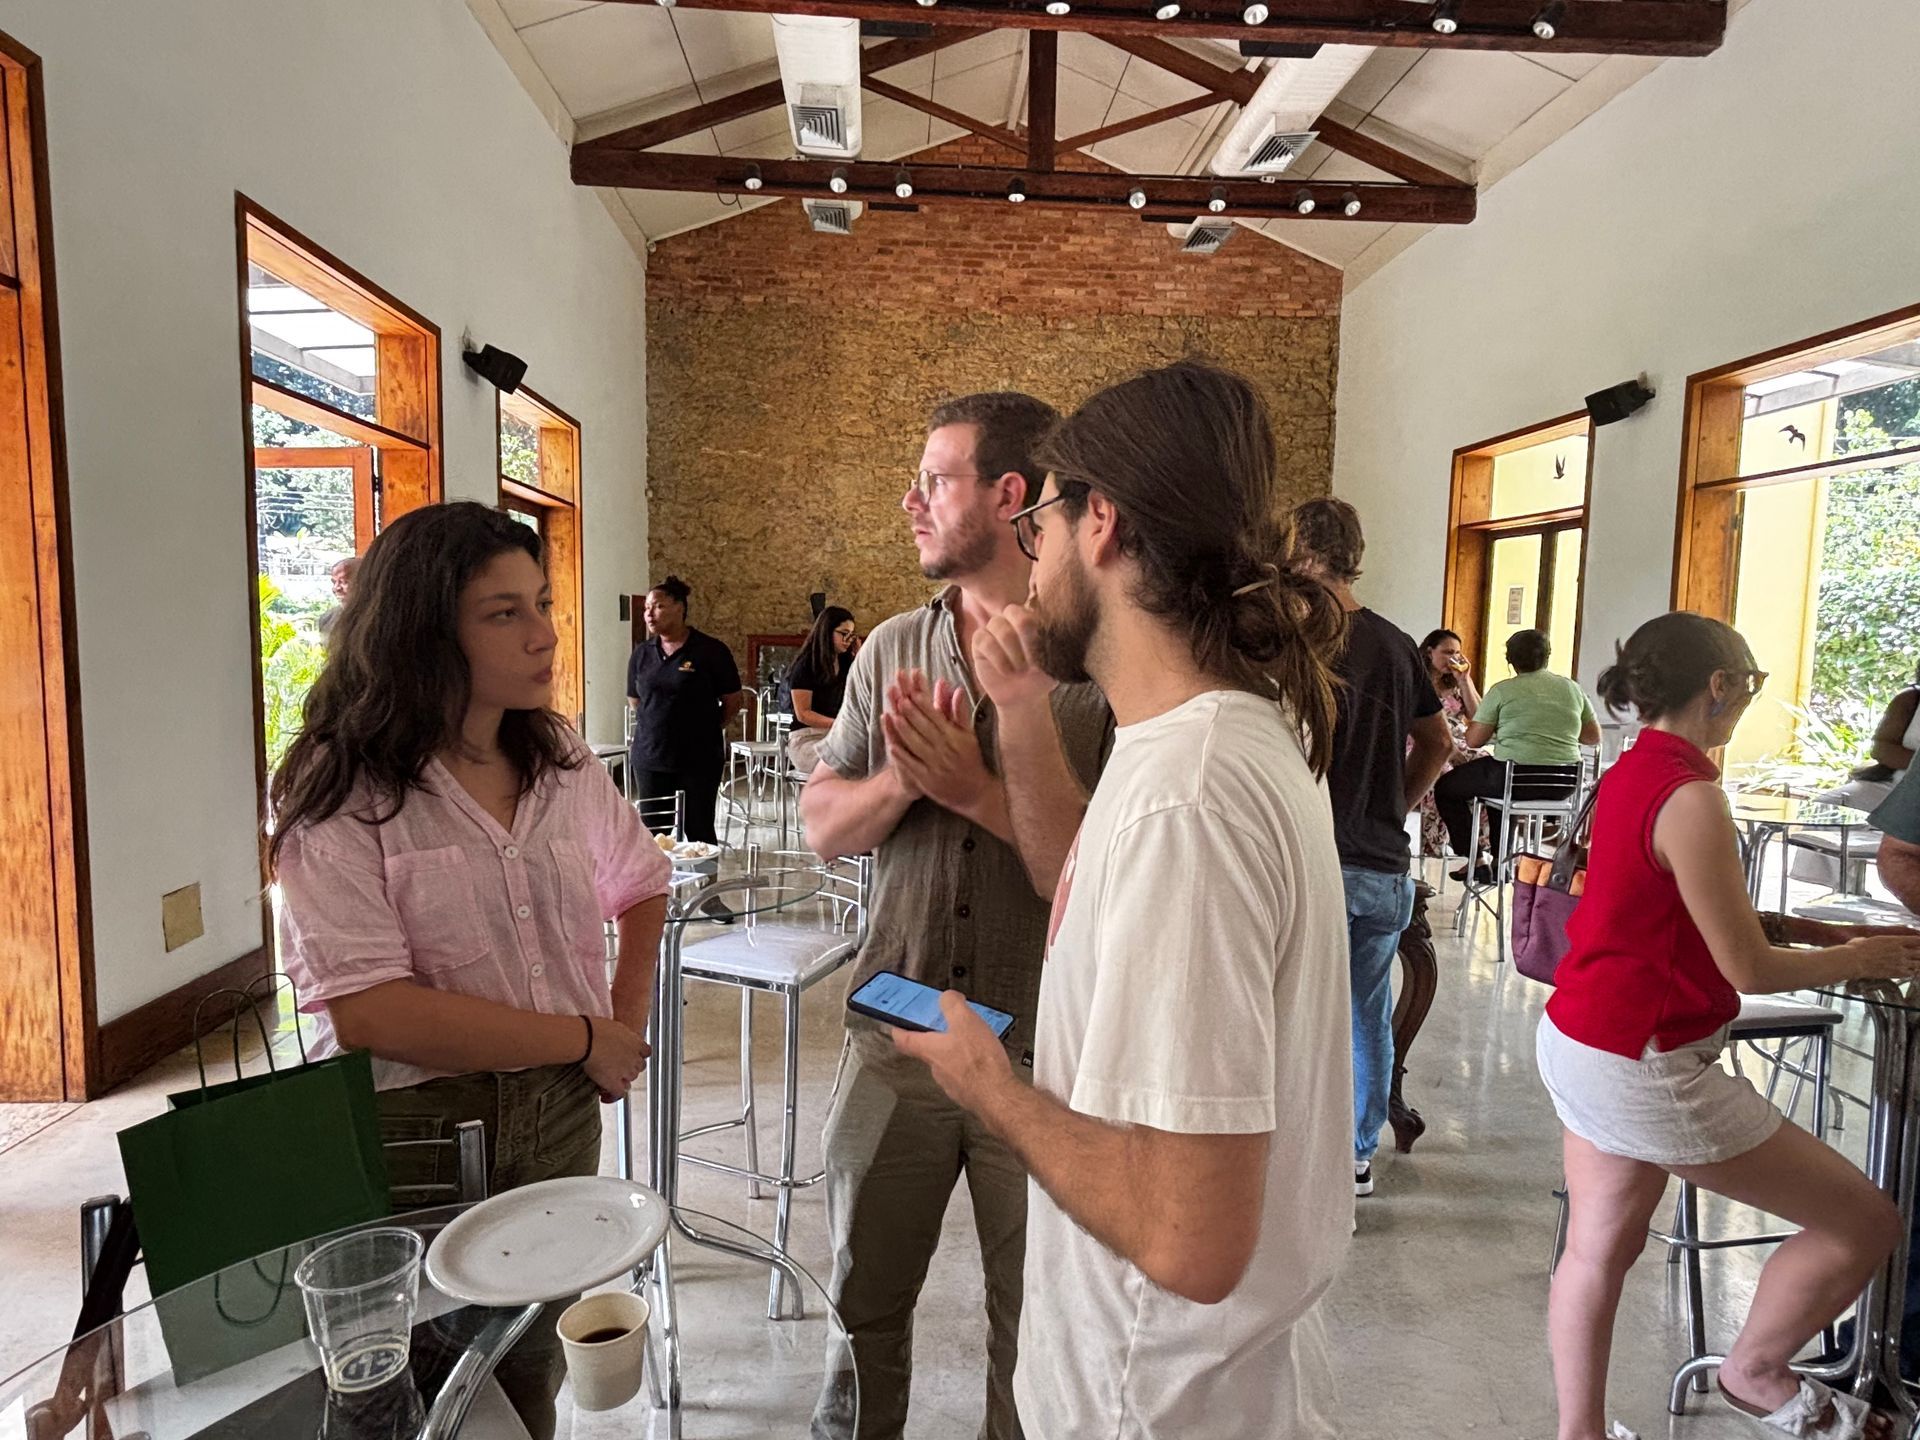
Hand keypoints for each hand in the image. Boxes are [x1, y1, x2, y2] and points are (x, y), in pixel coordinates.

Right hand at [583, 1015, 650, 1101]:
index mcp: (637, 1043)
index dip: (638, 1055)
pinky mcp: (614, 1082)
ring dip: (623, 1079)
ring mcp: (626, 1071)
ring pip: (630, 1080)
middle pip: (639, 1067)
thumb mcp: (616, 1027)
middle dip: (630, 1067)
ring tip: (610, 1077)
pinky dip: (614, 1093)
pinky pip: (619, 1093)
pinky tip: (607, 1092)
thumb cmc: (595, 1029)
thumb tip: (621, 1039)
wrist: (586, 1038)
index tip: (631, 1055)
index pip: (646, 1052)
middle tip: (618, 1066)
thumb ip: (624, 1036)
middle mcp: (635, 1058)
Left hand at [882, 671, 991, 817]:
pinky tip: (892, 746)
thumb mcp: (969, 735)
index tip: (913, 692)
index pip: (937, 717)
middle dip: (912, 713)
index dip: (924, 704)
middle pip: (925, 728)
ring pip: (917, 745)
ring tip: (893, 717)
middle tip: (900, 699)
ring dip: (905, 731)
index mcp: (954, 737)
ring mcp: (935, 765)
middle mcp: (945, 750)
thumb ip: (960, 712)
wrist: (974, 791)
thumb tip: (957, 690)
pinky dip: (902, 756)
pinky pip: (912, 765)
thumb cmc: (970, 759)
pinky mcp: (927, 780)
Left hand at [892, 991, 1013, 1112]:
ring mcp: (951, 1082)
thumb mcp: (965, 1021)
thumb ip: (952, 1004)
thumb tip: (947, 997)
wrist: (997, 1095)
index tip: (897, 1024)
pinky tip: (985, 1059)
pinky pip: (965, 1075)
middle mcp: (936, 1067)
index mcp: (930, 1049)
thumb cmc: (979, 1063)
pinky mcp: (967, 1091)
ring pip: (948, 1063)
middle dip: (938, 1037)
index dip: (899, 1029)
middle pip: (928, 1050)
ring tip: (975, 1041)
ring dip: (957, 1051)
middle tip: (948, 1026)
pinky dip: (972, 1065)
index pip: (903, 1039)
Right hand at [973, 606, 1056, 710]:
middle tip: (1032, 662)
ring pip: (998, 625)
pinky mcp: (979, 640)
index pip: (1034, 611)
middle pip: (1013, 611)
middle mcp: (1012, 618)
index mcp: (1033, 617)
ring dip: (1012, 651)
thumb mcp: (1053, 663)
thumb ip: (1051, 646)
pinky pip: (984, 640)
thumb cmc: (1040, 676)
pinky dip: (998, 658)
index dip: (1038, 633)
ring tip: (1020, 670)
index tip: (1044, 656)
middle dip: (1024, 638)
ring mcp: (994, 628)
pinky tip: (1007, 671)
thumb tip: (1050, 636)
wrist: (1023, 696)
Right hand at [1842, 932, 1919, 981]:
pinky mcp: (1896, 973)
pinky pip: (1911, 973)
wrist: (1854, 961)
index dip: (1919, 941)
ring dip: (1918, 964)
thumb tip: (1866, 941)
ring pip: (1918, 964)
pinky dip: (1913, 972)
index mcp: (1894, 940)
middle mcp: (1900, 951)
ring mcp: (1899, 963)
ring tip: (1917, 964)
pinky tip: (1911, 972)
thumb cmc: (1856, 948)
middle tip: (1918, 954)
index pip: (1916, 940)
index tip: (1919, 942)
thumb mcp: (1865, 939)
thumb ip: (1872, 942)